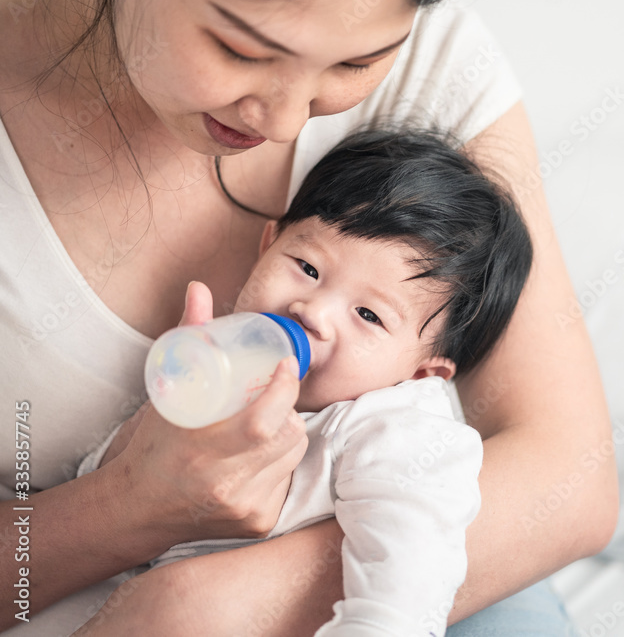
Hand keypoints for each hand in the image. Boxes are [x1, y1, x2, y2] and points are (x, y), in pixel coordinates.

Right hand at [104, 282, 307, 540]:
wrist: (139, 508)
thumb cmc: (154, 445)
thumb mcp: (166, 392)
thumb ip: (188, 339)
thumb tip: (199, 289)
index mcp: (201, 452)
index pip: (264, 422)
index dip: (284, 390)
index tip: (286, 366)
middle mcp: (227, 486)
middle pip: (289, 435)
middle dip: (287, 409)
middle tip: (271, 398)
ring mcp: (246, 508)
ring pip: (295, 454)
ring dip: (288, 434)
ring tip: (263, 426)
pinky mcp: (260, 523)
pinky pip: (289, 479)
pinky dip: (282, 462)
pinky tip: (258, 458)